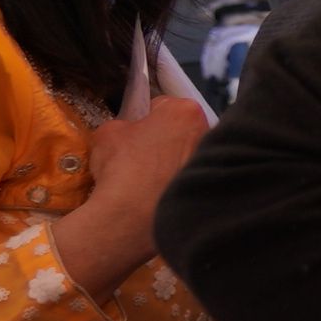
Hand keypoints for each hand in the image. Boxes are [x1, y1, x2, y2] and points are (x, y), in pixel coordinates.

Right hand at [50, 87, 213, 300]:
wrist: (136, 215)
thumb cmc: (123, 165)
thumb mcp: (108, 133)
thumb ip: (123, 124)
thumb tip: (129, 131)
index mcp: (185, 110)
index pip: (164, 106)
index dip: (145, 118)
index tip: (136, 131)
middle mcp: (208, 132)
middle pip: (181, 131)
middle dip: (164, 140)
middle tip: (142, 155)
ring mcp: (213, 161)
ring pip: (187, 156)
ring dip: (172, 163)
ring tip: (150, 178)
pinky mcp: (212, 187)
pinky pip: (190, 179)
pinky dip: (178, 184)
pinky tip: (160, 193)